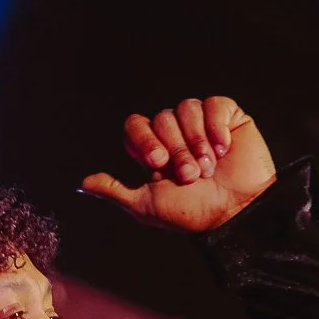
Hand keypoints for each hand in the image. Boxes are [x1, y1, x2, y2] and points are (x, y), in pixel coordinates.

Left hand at [81, 95, 276, 232]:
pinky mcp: (228, 117)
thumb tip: (82, 184)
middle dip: (176, 150)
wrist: (235, 213)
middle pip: (161, 118)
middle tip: (190, 176)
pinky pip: (214, 104)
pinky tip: (224, 149)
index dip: (144, 140)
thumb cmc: (193, 213)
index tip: (157, 164)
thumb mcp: (147, 205)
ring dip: (196, 142)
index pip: (135, 126)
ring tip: (208, 167)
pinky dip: (216, 127)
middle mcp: (176, 134)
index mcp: (155, 151)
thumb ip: (115, 191)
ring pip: (186, 109)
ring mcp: (202, 123)